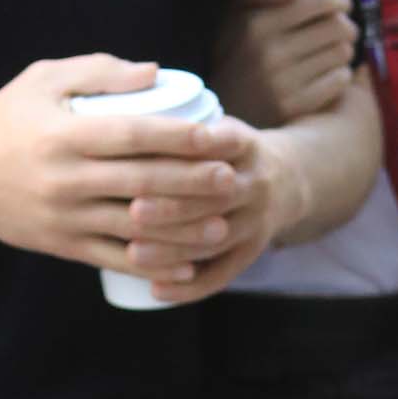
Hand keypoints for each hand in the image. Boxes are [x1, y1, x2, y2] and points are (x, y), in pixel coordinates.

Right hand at [0, 52, 257, 285]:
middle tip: (236, 177)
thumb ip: (99, 70)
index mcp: (66, 134)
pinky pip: (117, 258)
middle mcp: (67, 178)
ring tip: (224, 223)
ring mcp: (66, 217)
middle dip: (197, 182)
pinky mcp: (63, 245)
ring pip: (136, 227)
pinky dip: (155, 264)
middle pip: (145, 183)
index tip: (221, 134)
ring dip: (185, 229)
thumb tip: (157, 72)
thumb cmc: (3, 120)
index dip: (183, 137)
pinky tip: (188, 264)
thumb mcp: (42, 79)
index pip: (136, 135)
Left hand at [140, 129, 301, 305]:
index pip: (225, 144)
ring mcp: (256, 223)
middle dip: (174, 206)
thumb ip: (178, 125)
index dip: (193, 150)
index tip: (151, 155)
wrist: (284, 181)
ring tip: (133, 253)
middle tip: (133, 210)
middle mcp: (256, 185)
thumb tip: (113, 107)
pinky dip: (189, 288)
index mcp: (246, 146)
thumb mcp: (218, 126)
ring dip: (175, 250)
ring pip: (215, 240)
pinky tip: (156, 291)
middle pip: (217, 198)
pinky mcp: (250, 253)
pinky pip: (221, 275)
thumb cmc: (226, 152)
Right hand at [211, 0, 358, 126]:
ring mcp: (282, 83)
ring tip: (330, 52)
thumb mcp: (233, 13)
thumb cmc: (232, 53)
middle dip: (345, 25)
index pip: (323, 0)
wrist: (219, 110)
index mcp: (258, 24)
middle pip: (339, 26)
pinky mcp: (294, 107)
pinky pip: (340, 80)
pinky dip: (340, 74)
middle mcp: (270, 53)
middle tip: (339, 31)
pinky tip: (326, 73)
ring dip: (343, 49)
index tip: (340, 6)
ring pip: (342, 52)